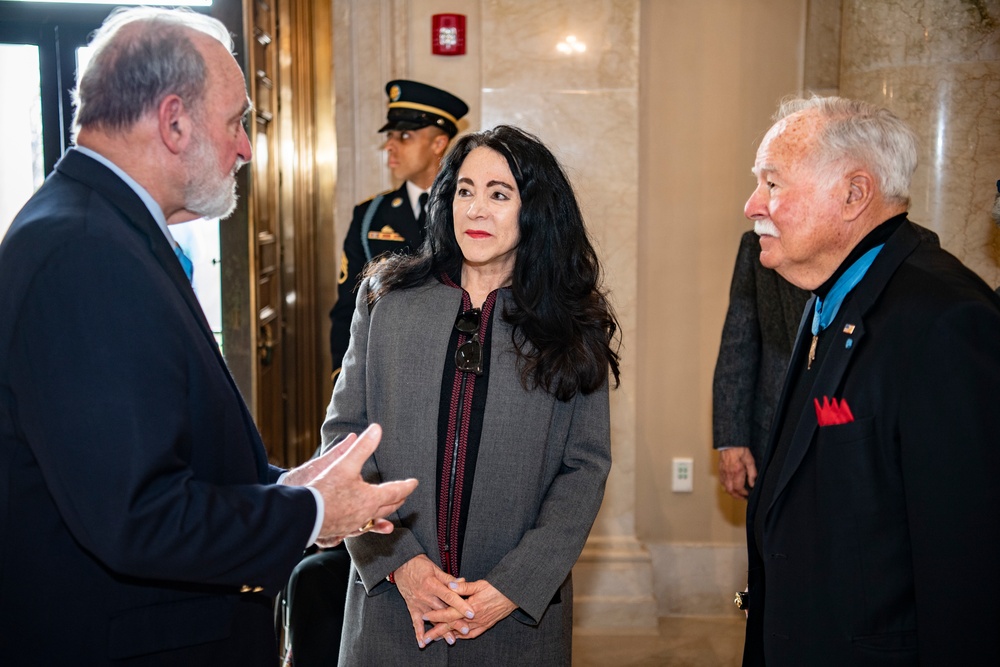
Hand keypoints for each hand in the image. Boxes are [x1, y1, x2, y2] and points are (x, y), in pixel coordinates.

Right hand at [283, 424, 417, 540]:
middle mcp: (366, 514)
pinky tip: (360, 524)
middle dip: (397, 501)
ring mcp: (353, 525)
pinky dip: (365, 525)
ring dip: (383, 515)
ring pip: (374, 520)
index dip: (407, 486)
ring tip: (387, 515)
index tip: (414, 483)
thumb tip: (377, 429)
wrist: (304, 515)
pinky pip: (359, 528)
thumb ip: (362, 446)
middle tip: (403, 496)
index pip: (396, 491)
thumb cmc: (325, 490)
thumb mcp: (345, 464)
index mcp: (371, 498)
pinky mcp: (341, 531)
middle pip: (388, 508)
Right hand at [393, 555, 474, 647]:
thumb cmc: (420, 564)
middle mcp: (425, 595)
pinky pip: (415, 622)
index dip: (461, 605)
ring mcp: (418, 603)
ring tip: (451, 640)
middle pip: (442, 610)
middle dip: (454, 621)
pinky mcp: (411, 607)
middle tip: (466, 629)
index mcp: (432, 584)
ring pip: (432, 619)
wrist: (401, 565)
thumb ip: (448, 578)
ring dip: (441, 630)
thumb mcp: (435, 568)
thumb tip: (463, 582)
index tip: (471, 612)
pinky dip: (418, 633)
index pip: (449, 596)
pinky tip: (422, 643)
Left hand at [423, 579, 515, 640]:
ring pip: (461, 632)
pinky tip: (457, 636)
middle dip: (437, 632)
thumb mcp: (479, 584)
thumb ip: (463, 588)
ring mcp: (481, 623)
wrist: (514, 595)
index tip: (424, 616)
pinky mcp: (486, 625)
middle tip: (426, 638)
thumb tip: (449, 586)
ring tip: (437, 638)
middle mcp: (475, 618)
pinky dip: (463, 636)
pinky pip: (472, 634)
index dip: (436, 615)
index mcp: (471, 607)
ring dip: (448, 635)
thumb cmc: (497, 587)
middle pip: (452, 626)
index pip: (449, 613)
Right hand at [718, 447, 757, 499]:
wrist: (729, 443)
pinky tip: (730, 486)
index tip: (747, 494)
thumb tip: (752, 484)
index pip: (739, 488)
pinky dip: (726, 486)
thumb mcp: (750, 461)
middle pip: (730, 491)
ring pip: (725, 487)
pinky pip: (721, 482)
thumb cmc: (739, 450)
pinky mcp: (720, 470)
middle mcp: (729, 474)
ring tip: (736, 494)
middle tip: (742, 498)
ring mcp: (723, 472)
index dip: (743, 494)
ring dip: (731, 492)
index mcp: (737, 472)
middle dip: (736, 496)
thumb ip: (752, 474)